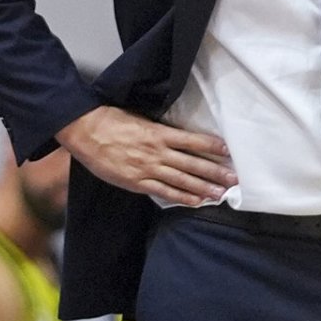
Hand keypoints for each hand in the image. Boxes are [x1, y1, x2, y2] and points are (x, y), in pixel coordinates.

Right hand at [55, 105, 233, 206]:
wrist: (86, 132)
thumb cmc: (110, 121)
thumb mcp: (139, 118)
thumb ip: (158, 129)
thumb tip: (176, 136)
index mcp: (159, 132)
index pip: (193, 140)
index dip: (212, 146)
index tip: (228, 152)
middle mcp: (157, 151)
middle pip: (193, 163)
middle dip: (216, 172)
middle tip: (234, 179)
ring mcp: (148, 168)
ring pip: (182, 180)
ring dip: (204, 188)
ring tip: (221, 194)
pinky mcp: (137, 182)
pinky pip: (164, 192)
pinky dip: (181, 197)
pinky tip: (196, 201)